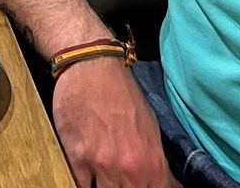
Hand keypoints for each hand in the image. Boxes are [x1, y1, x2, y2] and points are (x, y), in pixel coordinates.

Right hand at [50, 57, 177, 187]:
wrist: (91, 65)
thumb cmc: (122, 93)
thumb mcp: (150, 129)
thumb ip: (155, 162)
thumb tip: (164, 183)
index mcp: (151, 163)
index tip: (144, 185)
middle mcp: (128, 169)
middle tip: (123, 180)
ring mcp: (100, 165)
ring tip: (106, 178)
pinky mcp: (75, 157)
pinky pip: (79, 187)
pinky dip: (84, 185)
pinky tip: (87, 177)